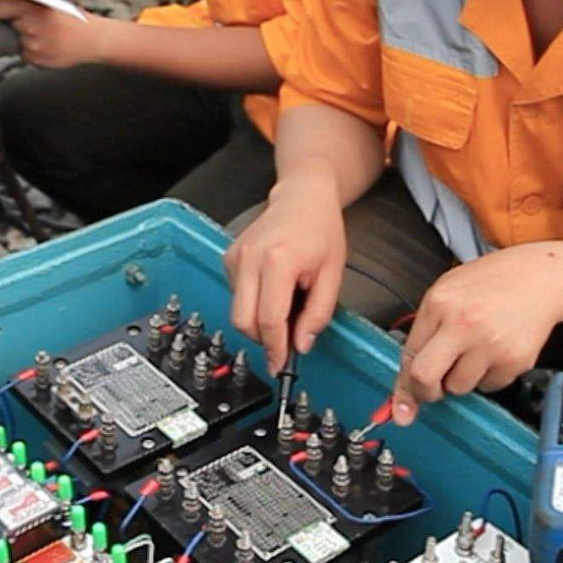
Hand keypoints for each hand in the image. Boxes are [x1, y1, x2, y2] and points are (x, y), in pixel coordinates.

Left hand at [0, 0, 112, 68]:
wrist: (93, 40)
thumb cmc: (75, 19)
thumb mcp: (55, 2)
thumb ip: (32, 2)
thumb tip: (9, 0)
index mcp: (37, 10)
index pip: (3, 9)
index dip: (1, 10)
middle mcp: (33, 29)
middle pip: (13, 25)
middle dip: (21, 23)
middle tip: (38, 23)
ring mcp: (35, 47)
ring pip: (20, 40)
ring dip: (29, 38)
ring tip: (48, 35)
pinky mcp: (38, 61)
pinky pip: (27, 54)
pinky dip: (34, 51)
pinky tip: (49, 46)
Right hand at [223, 178, 347, 370]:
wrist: (302, 198)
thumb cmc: (320, 230)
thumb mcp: (333, 275)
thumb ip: (318, 314)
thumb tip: (301, 344)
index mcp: (278, 261)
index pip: (269, 319)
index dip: (275, 348)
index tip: (281, 364)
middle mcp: (250, 258)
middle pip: (244, 320)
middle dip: (263, 340)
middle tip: (284, 343)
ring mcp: (235, 257)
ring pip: (237, 311)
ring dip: (259, 322)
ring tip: (285, 306)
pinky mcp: (229, 258)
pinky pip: (236, 296)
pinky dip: (253, 305)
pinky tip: (272, 292)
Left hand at [388, 243, 562, 426]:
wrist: (540, 278)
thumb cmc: (491, 283)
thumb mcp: (448, 292)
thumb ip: (425, 331)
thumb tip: (409, 377)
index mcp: (440, 303)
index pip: (409, 354)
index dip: (404, 383)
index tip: (400, 406)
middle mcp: (463, 324)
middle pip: (426, 377)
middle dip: (425, 392)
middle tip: (432, 388)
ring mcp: (491, 344)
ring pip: (459, 387)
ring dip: (461, 379)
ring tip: (474, 352)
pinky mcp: (515, 360)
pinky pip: (489, 386)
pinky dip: (488, 376)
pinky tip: (495, 351)